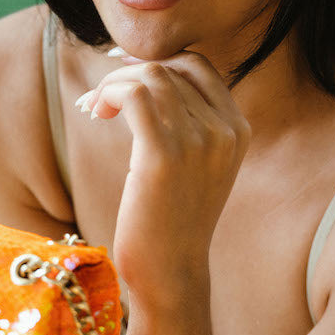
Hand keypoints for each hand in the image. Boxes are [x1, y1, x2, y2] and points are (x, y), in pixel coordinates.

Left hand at [76, 51, 249, 305]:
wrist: (172, 273)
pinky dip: (108, 93)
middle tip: (103, 94)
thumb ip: (191, 124)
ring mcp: (198, 141)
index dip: (158, 60)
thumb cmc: (173, 220)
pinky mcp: (163, 154)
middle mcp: (225, 130)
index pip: (198, 66)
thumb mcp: (198, 166)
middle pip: (170, 68)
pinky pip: (132, 94)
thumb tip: (148, 76)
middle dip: (129, 72)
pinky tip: (97, 112)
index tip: (126, 70)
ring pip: (150, 75)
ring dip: (114, 83)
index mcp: (238, 129)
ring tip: (96, 108)